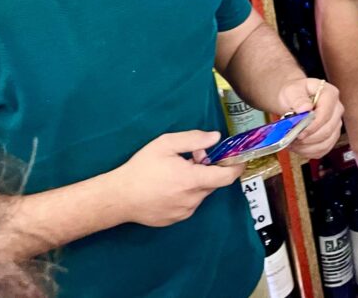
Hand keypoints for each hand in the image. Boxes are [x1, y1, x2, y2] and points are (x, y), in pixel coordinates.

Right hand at [110, 130, 243, 227]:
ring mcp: (184, 212)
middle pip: (212, 183)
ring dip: (196, 182)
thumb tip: (215, 138)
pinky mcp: (175, 219)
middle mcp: (192, 199)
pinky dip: (187, 193)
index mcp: (192, 180)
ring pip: (200, 193)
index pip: (226, 177)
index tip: (238, 159)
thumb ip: (193, 140)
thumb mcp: (165, 145)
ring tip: (175, 173)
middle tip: (191, 158)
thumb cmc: (141, 168)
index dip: (236, 167)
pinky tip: (169, 187)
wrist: (119, 197)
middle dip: (208, 169)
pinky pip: (190, 203)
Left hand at [278, 78, 344, 160]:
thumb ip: (298, 98)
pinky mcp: (331, 136)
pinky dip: (309, 152)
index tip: (299, 132)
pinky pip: (323, 150)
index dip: (312, 126)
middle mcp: (336, 109)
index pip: (326, 114)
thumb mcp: (292, 91)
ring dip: (308, 147)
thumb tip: (304, 108)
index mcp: (330, 94)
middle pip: (327, 130)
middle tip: (293, 139)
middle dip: (308, 138)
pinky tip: (299, 147)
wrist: (293, 99)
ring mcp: (335, 124)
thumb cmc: (294, 93)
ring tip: (293, 143)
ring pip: (326, 143)